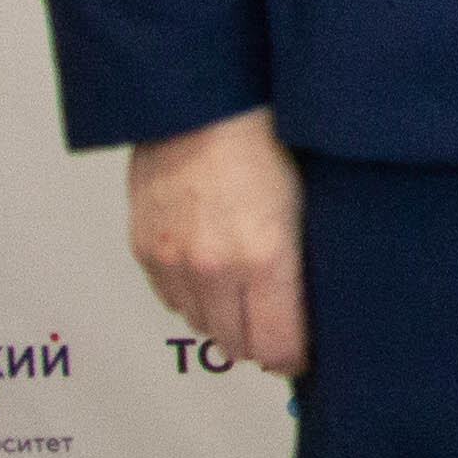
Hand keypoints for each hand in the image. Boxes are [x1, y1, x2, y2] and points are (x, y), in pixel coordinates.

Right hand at [129, 107, 310, 376]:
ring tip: (245, 292)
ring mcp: (175, 260)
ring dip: (224, 318)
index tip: (302, 352)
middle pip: (237, 344)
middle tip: (276, 324)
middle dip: (260, 340)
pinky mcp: (146, 249)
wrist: (203, 101)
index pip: (277, 346)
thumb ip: (304, 258)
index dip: (292, 356)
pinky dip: (192, 294)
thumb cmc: (267, 136)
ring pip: (201, 324)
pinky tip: (211, 270)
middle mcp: (216, 267)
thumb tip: (311, 303)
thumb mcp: (308, 199)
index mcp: (266, 255)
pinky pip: (171, 298)